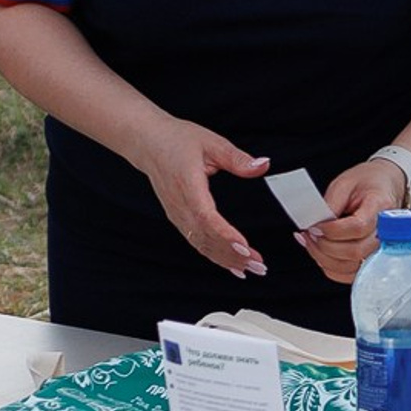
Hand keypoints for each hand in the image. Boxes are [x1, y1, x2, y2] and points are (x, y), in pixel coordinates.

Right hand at [131, 115, 272, 278]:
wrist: (148, 143)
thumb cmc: (177, 140)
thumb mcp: (211, 142)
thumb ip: (237, 158)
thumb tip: (262, 165)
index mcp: (188, 186)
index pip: (206, 217)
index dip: (225, 235)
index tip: (244, 247)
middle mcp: (180, 205)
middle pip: (206, 238)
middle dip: (233, 255)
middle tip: (258, 266)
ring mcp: (177, 214)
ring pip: (201, 245)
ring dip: (226, 260)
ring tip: (251, 269)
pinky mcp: (178, 218)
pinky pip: (197, 242)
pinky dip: (215, 256)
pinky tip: (232, 266)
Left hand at [300, 159, 407, 289]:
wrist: (385, 186)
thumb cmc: (368, 183)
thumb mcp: (345, 183)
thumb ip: (331, 204)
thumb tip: (316, 224)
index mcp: (381, 208)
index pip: (357, 228)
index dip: (332, 231)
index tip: (316, 226)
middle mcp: (386, 232)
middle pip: (354, 252)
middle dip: (325, 246)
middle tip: (310, 234)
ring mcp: (381, 249)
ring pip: (350, 267)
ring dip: (324, 258)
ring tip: (312, 242)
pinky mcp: (372, 259)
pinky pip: (349, 274)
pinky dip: (330, 267)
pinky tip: (320, 253)